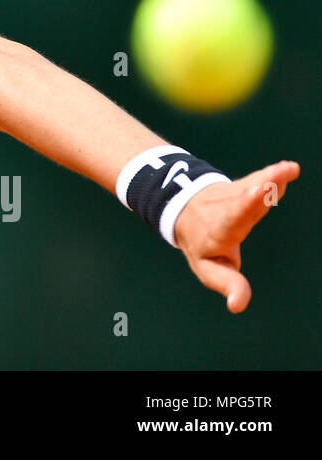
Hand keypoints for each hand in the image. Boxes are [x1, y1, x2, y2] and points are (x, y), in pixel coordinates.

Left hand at [173, 160, 300, 312]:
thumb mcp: (209, 267)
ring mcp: (234, 195)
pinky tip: (289, 169)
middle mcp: (225, 210)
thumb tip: (238, 306)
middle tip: (261, 188)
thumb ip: (227, 284)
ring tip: (284, 171)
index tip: (239, 228)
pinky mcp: (246, 184)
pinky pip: (260, 179)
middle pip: (240, 204)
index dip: (232, 232)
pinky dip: (274, 175)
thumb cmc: (201, 243)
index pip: (227, 227)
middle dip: (251, 199)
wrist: (184, 207)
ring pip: (251, 186)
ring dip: (268, 179)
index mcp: (217, 232)